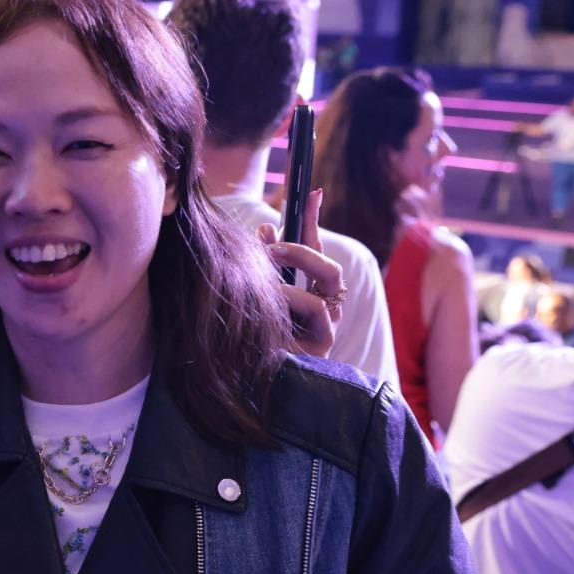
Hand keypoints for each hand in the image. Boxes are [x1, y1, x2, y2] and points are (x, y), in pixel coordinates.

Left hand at [258, 189, 342, 357]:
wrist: (242, 383)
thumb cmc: (247, 337)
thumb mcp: (252, 293)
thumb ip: (262, 263)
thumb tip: (265, 227)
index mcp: (306, 292)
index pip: (315, 249)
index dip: (313, 220)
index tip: (312, 190)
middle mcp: (323, 305)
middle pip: (330, 262)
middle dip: (304, 242)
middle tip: (272, 241)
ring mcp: (327, 324)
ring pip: (331, 275)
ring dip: (300, 261)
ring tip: (269, 260)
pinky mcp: (324, 342)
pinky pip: (316, 307)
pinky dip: (292, 296)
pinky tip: (272, 297)